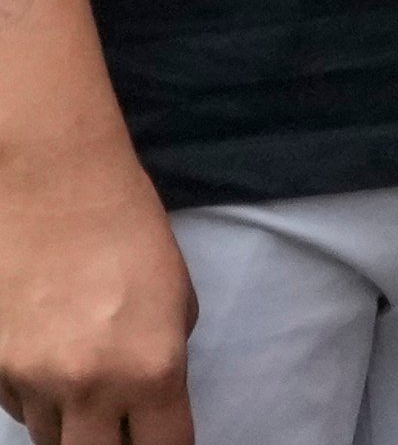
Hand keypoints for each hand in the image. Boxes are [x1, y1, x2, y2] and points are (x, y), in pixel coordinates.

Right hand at [0, 142, 193, 444]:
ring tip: (85, 383)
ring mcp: (30, 381)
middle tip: (121, 424)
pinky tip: (47, 363)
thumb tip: (149, 398)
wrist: (51, 183)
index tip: (162, 442)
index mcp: (152, 369)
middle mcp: (88, 388)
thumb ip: (164, 357)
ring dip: (71, 425)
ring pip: (49, 438)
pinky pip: (16, 407)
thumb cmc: (128, 229)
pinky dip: (35, 399)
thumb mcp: (175, 296)